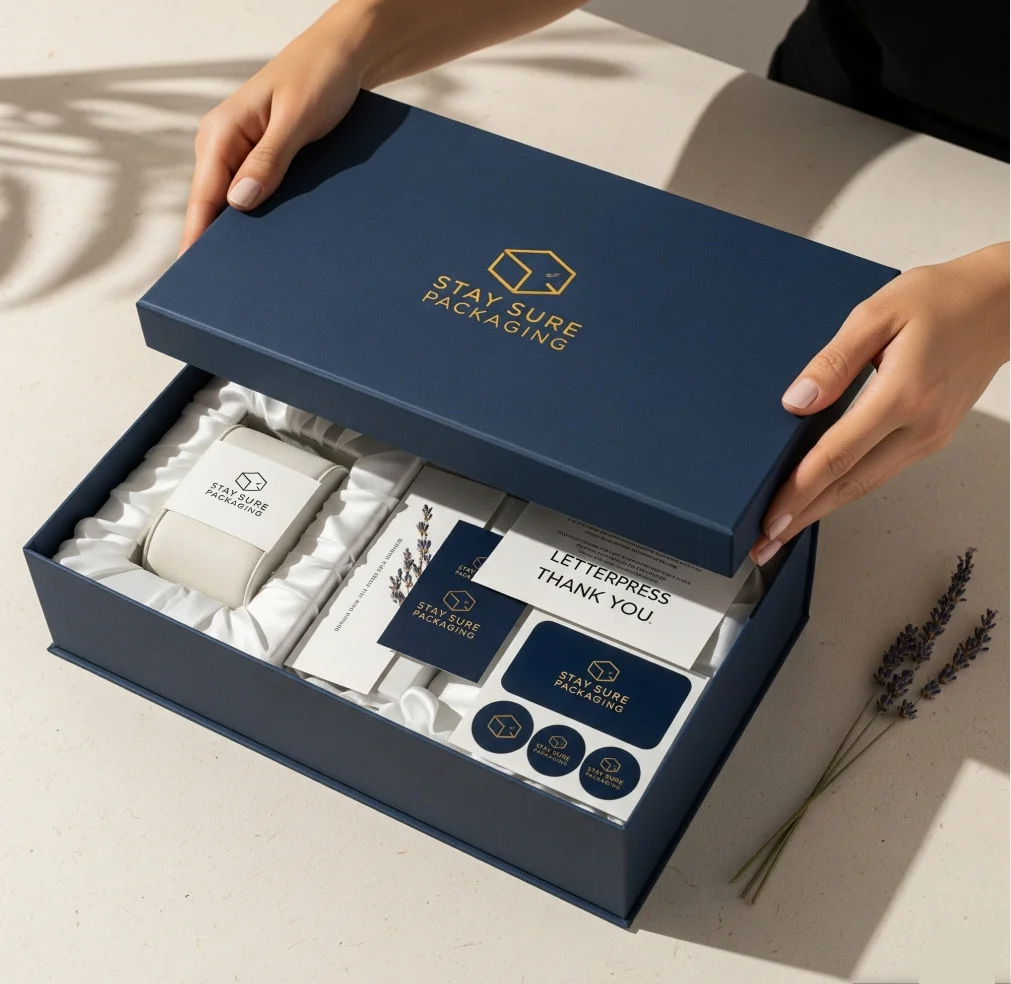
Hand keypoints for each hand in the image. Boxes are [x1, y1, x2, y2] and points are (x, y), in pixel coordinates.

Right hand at [179, 0, 584, 252]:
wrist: (348, 55)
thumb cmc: (320, 75)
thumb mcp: (296, 119)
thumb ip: (269, 160)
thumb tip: (239, 203)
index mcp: (221, 133)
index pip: (202, 197)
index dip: (198, 239)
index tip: (195, 276)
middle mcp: (225, 145)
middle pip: (215, 207)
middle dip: (222, 245)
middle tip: (231, 289)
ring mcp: (246, 154)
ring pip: (238, 205)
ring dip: (247, 234)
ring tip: (254, 277)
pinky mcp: (269, 160)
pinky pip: (259, 195)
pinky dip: (266, 218)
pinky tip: (279, 244)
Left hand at [751, 242, 1008, 564]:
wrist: (1002, 304)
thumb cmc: (942, 300)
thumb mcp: (877, 314)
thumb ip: (832, 362)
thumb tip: (796, 401)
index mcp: (902, 395)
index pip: (838, 455)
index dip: (800, 490)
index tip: (772, 516)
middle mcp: (919, 426)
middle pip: (850, 484)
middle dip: (803, 516)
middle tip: (764, 544)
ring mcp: (930, 436)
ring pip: (866, 484)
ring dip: (822, 508)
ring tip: (785, 527)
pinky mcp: (932, 437)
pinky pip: (881, 472)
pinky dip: (847, 489)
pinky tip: (823, 496)